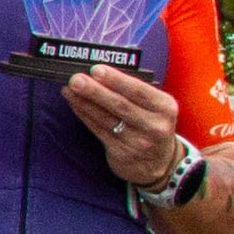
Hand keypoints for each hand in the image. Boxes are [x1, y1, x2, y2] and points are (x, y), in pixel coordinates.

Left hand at [62, 66, 197, 194]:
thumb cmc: (152, 124)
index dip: (116, 80)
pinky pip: (99, 131)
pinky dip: (85, 115)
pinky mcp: (121, 154)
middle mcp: (154, 126)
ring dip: (84, 102)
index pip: (139, 91)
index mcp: (165, 108)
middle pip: (120, 105)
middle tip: (76, 79)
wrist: (160, 163)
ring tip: (69, 89)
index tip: (96, 70)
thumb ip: (135, 91)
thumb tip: (100, 74)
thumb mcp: (156, 107)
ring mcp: (138, 142)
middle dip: (95, 91)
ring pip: (106, 119)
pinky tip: (75, 103)